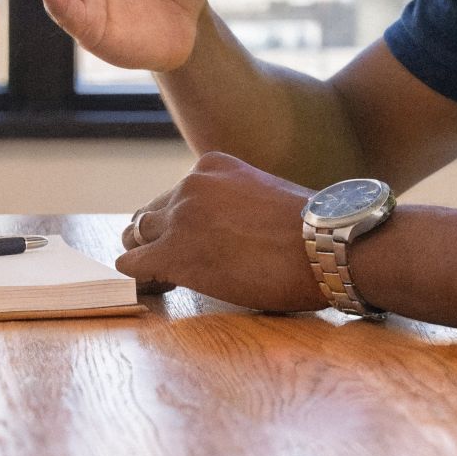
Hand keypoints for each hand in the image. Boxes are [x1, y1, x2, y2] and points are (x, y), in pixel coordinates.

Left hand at [112, 152, 326, 313]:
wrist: (325, 247)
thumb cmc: (311, 231)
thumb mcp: (267, 193)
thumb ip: (236, 201)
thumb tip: (228, 229)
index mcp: (212, 166)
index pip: (176, 195)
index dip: (182, 223)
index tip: (197, 243)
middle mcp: (190, 185)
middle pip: (152, 214)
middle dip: (162, 239)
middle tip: (180, 263)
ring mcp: (179, 218)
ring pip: (137, 237)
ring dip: (149, 257)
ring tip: (168, 278)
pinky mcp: (173, 254)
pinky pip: (131, 265)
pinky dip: (140, 278)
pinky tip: (158, 289)